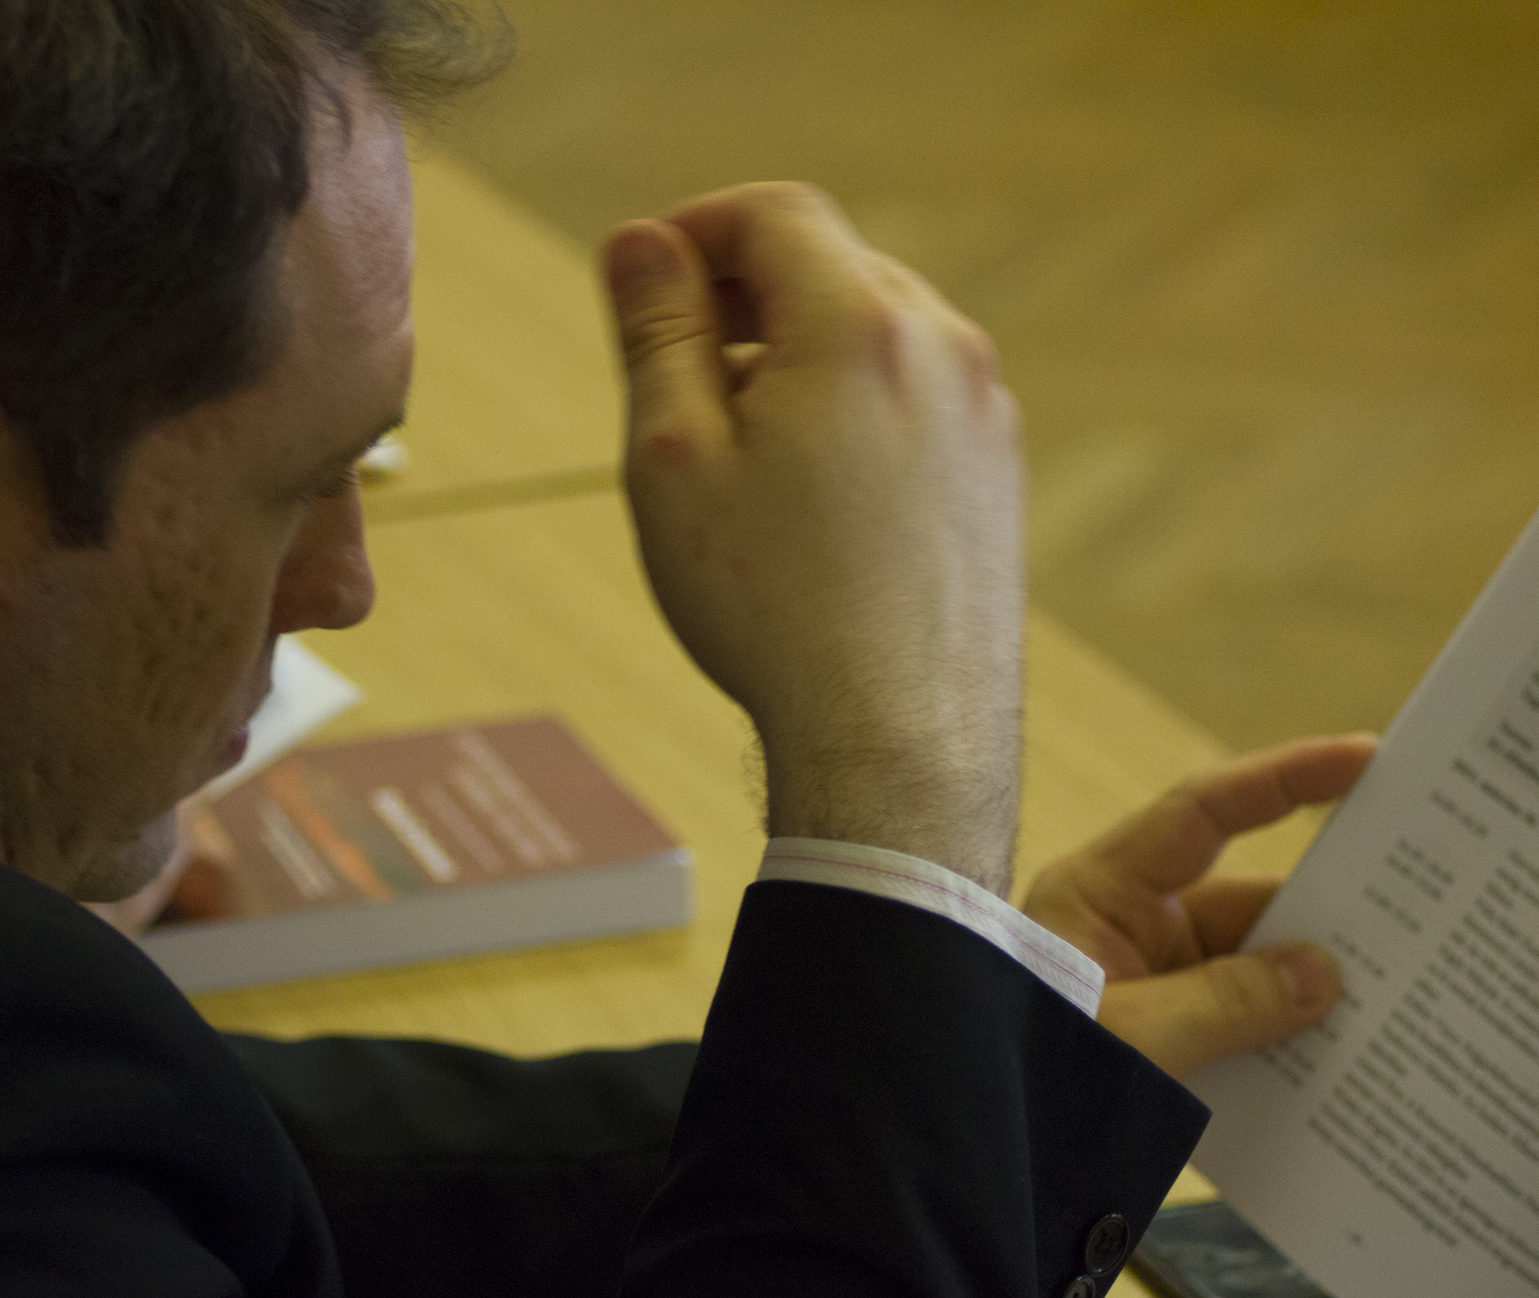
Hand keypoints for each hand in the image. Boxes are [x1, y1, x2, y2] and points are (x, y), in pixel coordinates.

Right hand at [602, 184, 1025, 891]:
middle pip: (829, 265)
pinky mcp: (997, 475)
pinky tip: (805, 499)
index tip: (643, 285)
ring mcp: (984, 414)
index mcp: (860, 325)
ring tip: (735, 450)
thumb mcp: (674, 457)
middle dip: (742, 294)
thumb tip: (640, 241)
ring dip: (795, 354)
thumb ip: (657, 330)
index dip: (696, 230)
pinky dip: (849, 407)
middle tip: (671, 370)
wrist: (895, 744)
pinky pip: (912, 398)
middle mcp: (944, 349)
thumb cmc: (769, 607)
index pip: (774, 212)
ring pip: (874, 332)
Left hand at [1022, 734, 1377, 1076]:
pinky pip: (1228, 1018)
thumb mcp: (1130, 1036)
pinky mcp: (1150, 1034)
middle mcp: (1120, 924)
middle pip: (1239, 900)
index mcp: (1098, 891)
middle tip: (1404, 922)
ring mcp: (1137, 979)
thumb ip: (1228, 1003)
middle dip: (1314, 917)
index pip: (1200, 814)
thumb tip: (1321, 974)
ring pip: (1242, 966)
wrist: (956, 1138)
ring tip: (1380, 1005)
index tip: (1361, 757)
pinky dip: (1273, 1035)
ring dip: (1300, 988)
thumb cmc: (1016, 1067)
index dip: (1281, 779)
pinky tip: (1326, 1061)